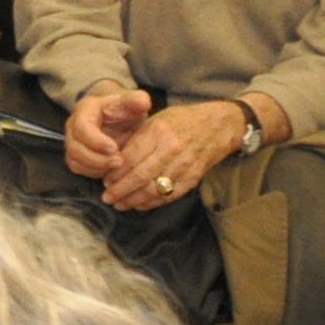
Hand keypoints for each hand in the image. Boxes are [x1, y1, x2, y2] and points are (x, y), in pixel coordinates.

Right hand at [61, 81, 149, 180]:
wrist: (118, 117)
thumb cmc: (125, 109)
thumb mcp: (133, 102)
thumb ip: (137, 100)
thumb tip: (143, 101)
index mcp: (85, 110)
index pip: (81, 127)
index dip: (96, 141)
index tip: (115, 149)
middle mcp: (73, 126)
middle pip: (74, 147)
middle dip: (96, 159)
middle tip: (119, 162)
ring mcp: (73, 142)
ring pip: (74, 160)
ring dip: (95, 168)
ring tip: (117, 168)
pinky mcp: (76, 156)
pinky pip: (78, 168)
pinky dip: (93, 172)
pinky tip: (111, 171)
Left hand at [105, 98, 250, 211]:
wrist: (219, 126)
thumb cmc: (181, 121)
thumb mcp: (155, 120)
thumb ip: (136, 140)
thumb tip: (112, 161)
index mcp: (158, 132)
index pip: (131, 157)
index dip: (115, 172)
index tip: (105, 181)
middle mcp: (171, 150)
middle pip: (140, 176)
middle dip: (120, 190)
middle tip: (107, 197)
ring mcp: (184, 166)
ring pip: (154, 189)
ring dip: (133, 200)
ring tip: (119, 204)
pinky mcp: (194, 178)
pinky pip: (170, 195)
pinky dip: (153, 202)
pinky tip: (140, 204)